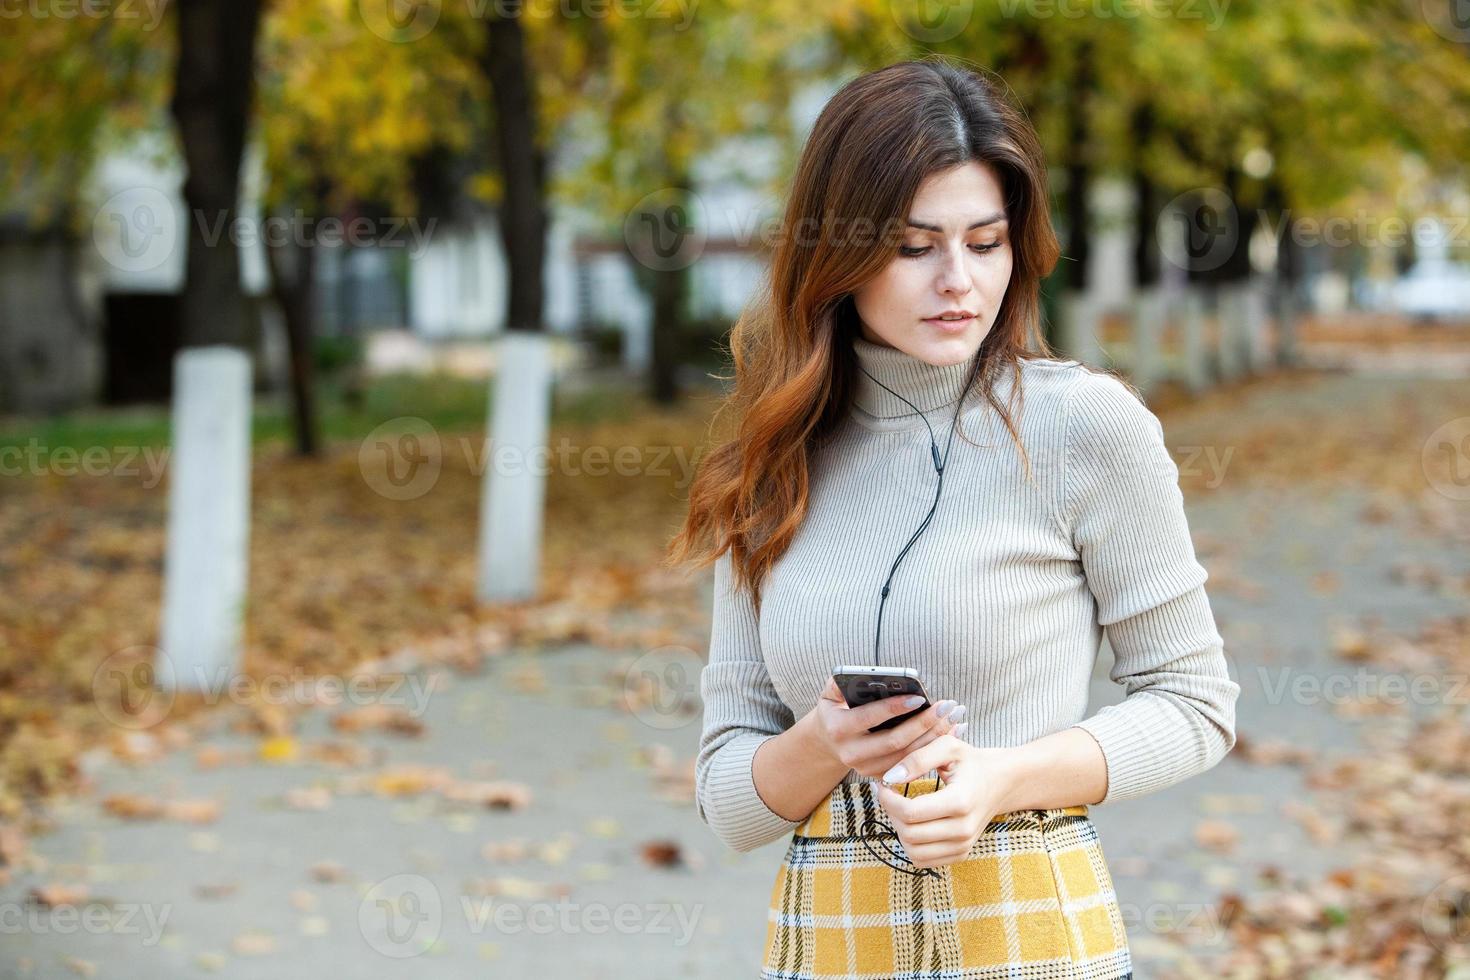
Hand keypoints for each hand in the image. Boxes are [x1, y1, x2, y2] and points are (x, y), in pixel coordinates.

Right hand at [808, 678, 964, 779]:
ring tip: (955, 716)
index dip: (895, 708)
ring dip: (934, 737)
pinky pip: (912, 765)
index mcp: (839, 729)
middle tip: (947, 706)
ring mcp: (866, 769)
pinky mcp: (880, 776)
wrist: (828, 742)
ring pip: (907, 756)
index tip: (920, 697)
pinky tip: (952, 732)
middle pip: (894, 741)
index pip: (869, 717)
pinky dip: (933, 749)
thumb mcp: (831, 693)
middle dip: (924, 723)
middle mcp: (851, 753)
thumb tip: (868, 674)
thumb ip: (843, 681)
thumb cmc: (835, 710)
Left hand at [874, 739, 1017, 869]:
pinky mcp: (960, 853)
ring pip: (913, 852)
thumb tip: (889, 778)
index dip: (887, 800)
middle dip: (891, 813)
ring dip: (898, 831)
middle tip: (889, 794)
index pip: (910, 812)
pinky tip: (912, 822)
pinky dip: (910, 845)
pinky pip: (923, 860)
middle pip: (909, 834)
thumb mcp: (947, 747)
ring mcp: (963, 845)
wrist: (1000, 781)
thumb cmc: (971, 761)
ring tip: (900, 808)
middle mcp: (963, 829)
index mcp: (960, 802)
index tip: (882, 784)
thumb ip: (917, 759)